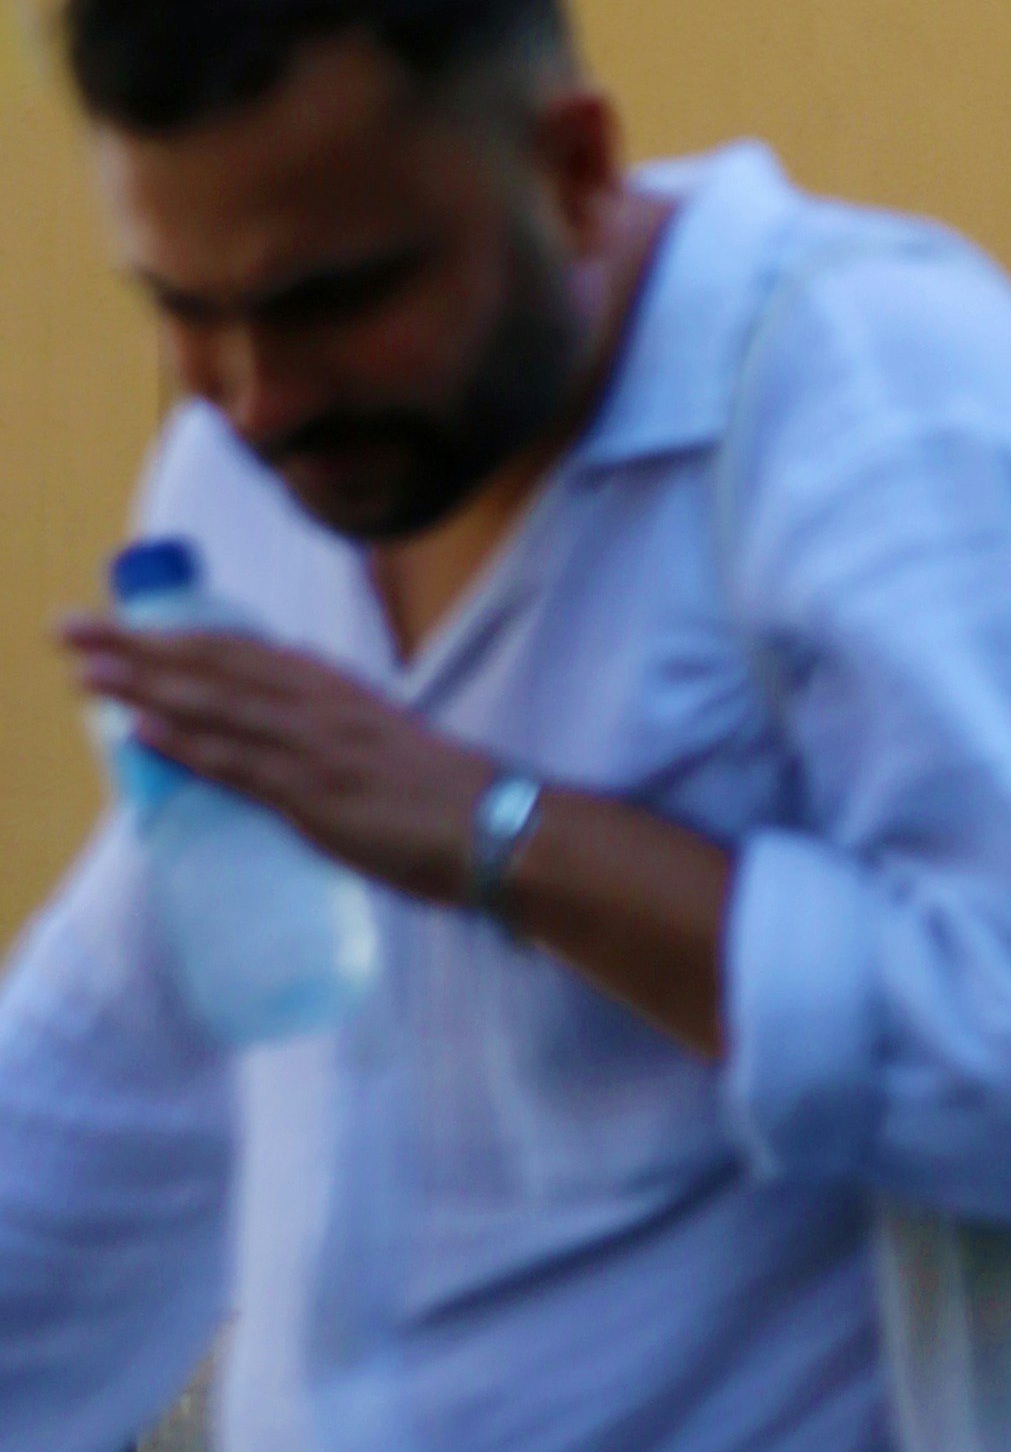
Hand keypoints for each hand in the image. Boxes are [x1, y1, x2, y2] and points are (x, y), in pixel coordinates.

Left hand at [64, 616, 488, 905]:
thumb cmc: (445, 800)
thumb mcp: (381, 750)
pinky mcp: (316, 794)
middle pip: (214, 664)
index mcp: (334, 691)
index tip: (123, 623)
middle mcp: (319, 705)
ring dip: (143, 682)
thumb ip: (331, 742)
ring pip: (214, 703)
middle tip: (71, 628)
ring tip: (85, 667)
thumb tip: (284, 752)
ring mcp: (315, 747)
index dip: (178, 636)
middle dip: (138, 644)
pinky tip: (140, 725)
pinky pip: (237, 763)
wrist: (499, 828)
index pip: (243, 652)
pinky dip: (185, 741)